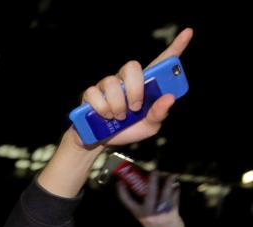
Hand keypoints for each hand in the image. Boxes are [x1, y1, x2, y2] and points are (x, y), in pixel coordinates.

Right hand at [77, 28, 192, 147]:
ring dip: (117, 104)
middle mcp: (126, 80)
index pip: (161, 61)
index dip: (176, 46)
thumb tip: (169, 98)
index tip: (188, 33)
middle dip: (135, 88)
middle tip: (135, 108)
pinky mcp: (90, 94)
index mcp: (145, 84)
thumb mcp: (149, 126)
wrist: (103, 142)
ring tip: (119, 117)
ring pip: (112, 83)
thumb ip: (159, 113)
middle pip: (131, 66)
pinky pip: (94, 94)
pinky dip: (102, 108)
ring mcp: (107, 85)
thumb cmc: (129, 130)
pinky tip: (105, 117)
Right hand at [117, 172, 186, 226]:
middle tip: (154, 171)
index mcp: (139, 214)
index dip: (122, 191)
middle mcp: (148, 212)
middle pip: (150, 193)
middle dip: (152, 180)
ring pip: (165, 193)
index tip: (119, 182)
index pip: (127, 201)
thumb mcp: (145, 219)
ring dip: (169, 183)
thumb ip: (144, 207)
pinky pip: (175, 198)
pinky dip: (176, 191)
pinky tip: (176, 186)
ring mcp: (161, 212)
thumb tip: (145, 189)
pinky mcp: (172, 212)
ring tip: (171, 176)